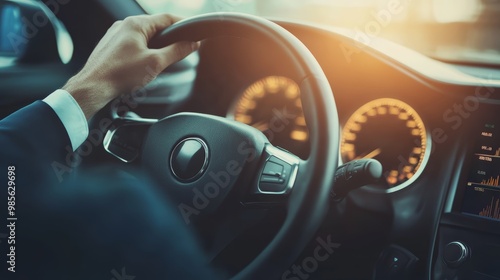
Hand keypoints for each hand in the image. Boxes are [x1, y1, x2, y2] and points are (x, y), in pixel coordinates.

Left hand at [63, 14, 197, 118]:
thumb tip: (191, 44)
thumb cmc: (120, 74)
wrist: (94, 86)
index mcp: (136, 24)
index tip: (193, 33)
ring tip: (157, 63)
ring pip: (143, 37)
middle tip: (178, 52)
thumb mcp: (156, 63)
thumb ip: (177, 51)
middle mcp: (124, 25)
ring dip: (154, 47)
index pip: (167, 18)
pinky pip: (132, 44)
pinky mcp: (110, 46)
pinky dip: (141, 52)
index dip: (183, 25)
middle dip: (168, 39)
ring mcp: (115, 35)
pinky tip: (141, 67)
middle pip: (155, 28)